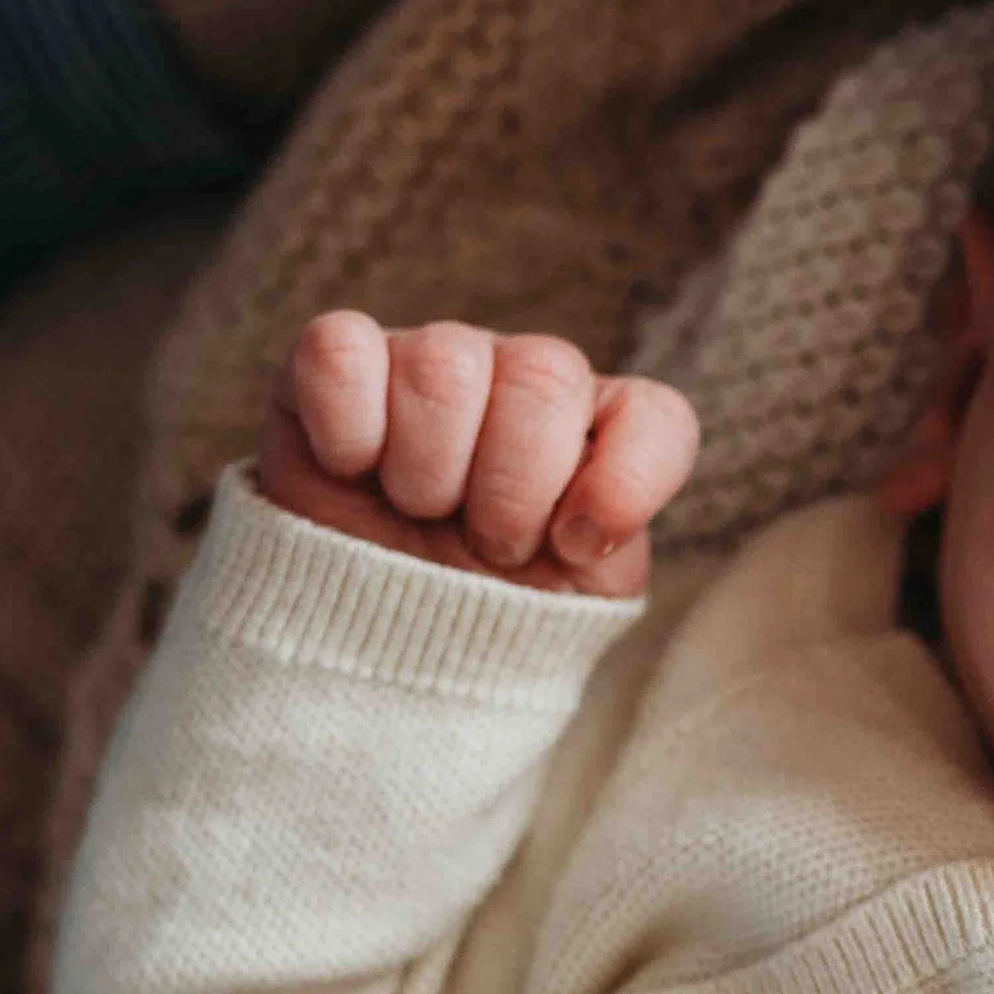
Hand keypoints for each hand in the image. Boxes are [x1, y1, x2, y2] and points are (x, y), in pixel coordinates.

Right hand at [254, 312, 698, 598]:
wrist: (373, 642)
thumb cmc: (480, 616)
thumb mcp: (568, 606)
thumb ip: (607, 550)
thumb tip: (587, 524)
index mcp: (597, 434)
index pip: (654, 417)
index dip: (622, 486)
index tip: (571, 549)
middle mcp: (521, 381)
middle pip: (545, 374)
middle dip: (510, 488)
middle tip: (483, 542)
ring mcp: (431, 362)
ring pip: (444, 365)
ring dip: (426, 471)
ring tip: (416, 510)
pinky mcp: (338, 363)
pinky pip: (340, 350)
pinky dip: (348, 427)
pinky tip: (353, 470)